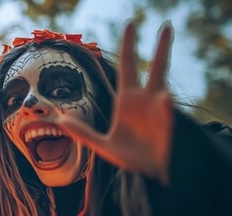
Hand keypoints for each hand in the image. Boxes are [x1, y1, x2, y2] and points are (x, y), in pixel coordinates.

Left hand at [56, 22, 174, 184]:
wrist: (155, 176)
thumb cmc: (132, 158)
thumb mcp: (103, 147)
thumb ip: (83, 133)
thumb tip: (60, 120)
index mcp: (129, 100)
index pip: (129, 65)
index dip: (129, 45)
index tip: (131, 24)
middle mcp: (148, 100)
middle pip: (157, 65)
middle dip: (162, 45)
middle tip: (166, 23)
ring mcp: (161, 110)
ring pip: (165, 84)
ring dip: (165, 69)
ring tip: (163, 55)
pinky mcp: (171, 124)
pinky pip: (168, 112)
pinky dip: (165, 106)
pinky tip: (163, 99)